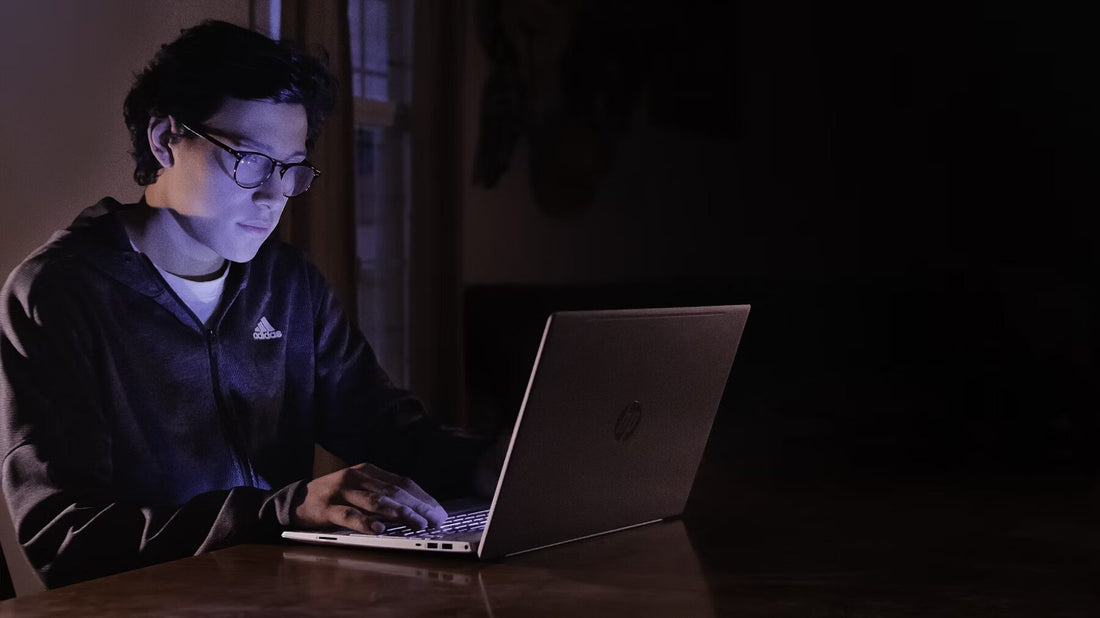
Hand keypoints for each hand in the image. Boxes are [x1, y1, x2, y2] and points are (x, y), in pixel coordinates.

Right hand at [292, 462, 447, 533]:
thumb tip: (417, 511)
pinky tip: (380, 529)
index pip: (402, 482)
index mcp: (369, 471)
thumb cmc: (334, 497)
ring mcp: (341, 491)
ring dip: (399, 513)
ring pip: (375, 501)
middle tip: (435, 521)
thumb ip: (383, 495)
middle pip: (393, 491)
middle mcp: (357, 477)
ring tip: (417, 523)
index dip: (423, 497)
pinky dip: (365, 522)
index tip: (439, 512)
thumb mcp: (360, 490)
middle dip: (417, 507)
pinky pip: (348, 515)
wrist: (295, 500)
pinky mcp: (327, 508)